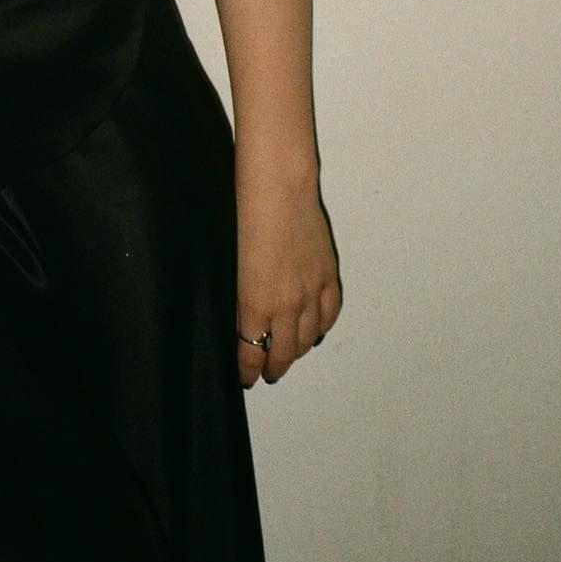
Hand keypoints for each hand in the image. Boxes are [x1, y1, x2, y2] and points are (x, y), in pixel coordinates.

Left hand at [234, 171, 341, 386]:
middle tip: (265, 372)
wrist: (278, 184)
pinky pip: (329, 314)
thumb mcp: (230, 262)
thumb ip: (238, 296)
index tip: (245, 376)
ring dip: (297, 351)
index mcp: (256, 302)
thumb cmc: (244, 212)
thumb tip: (240, 320)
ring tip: (287, 356)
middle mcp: (288, 304)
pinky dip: (321, 327)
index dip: (248, 369)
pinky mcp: (328, 274)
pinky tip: (314, 332)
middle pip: (283, 352)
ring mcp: (312, 290)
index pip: (252, 352)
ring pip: (308, 338)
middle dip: (273, 366)